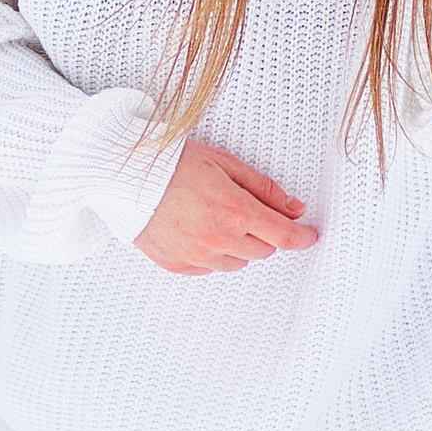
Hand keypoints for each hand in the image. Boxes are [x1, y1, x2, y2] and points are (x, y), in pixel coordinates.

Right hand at [135, 146, 320, 275]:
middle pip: (263, 250)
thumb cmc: (169, 162)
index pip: (283, 235)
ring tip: (217, 217)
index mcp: (234, 211)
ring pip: (237, 262)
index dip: (302, 237)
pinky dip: (212, 254)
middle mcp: (217, 239)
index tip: (310, 235)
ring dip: (238, 245)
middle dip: (264, 233)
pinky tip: (199, 231)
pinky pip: (208, 268)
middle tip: (249, 211)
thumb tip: (293, 207)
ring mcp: (196, 255)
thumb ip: (262, 187)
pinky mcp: (176, 264)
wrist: (121, 175)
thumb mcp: (224, 163)